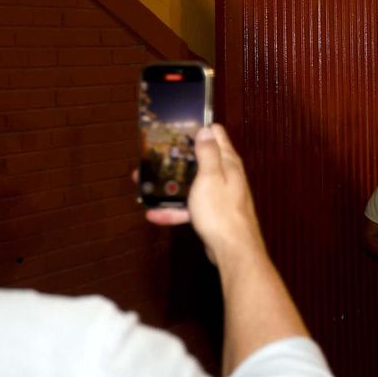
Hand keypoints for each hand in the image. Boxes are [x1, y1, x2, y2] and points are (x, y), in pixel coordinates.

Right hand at [144, 124, 264, 267]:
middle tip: (153, 156)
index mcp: (228, 162)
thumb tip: (207, 129)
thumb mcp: (211, 176)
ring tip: (145, 183)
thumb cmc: (221, 209)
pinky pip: (190, 207)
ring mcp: (219, 195)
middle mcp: (226, 175)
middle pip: (200, 160)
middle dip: (178, 158)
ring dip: (171, 185)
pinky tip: (154, 214)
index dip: (198, 129)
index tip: (176, 128)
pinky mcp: (212, 213)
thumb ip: (208, 153)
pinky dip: (174, 210)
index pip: (216, 136)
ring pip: (192, 185)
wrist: (232, 248)